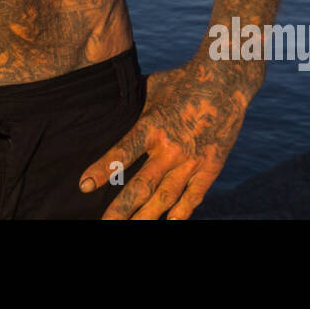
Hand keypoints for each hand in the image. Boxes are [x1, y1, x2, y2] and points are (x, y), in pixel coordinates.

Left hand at [78, 55, 256, 219]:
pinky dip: (182, 212)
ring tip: (130, 229)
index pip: (123, 152)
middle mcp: (171, 148)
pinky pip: (194, 196)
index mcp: (153, 126)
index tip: (84, 186)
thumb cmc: (182, 80)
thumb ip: (132, 105)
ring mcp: (192, 160)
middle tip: (105, 224)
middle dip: (122, 208)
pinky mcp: (211, 166)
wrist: (225, 81)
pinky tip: (169, 224)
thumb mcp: (151, 88)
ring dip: (146, 216)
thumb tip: (108, 106)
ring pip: (165, 197)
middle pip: (142, 185)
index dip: (102, 170)